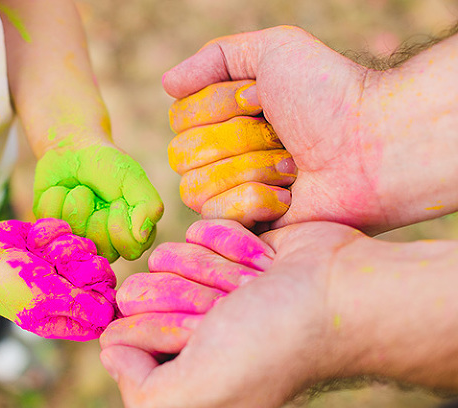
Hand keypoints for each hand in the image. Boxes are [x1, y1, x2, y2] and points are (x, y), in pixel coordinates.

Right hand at [0, 218, 116, 340]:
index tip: (92, 286)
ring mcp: (60, 264)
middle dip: (84, 265)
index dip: (106, 299)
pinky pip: (69, 230)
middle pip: (102, 276)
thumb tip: (110, 317)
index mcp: (64, 315)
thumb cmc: (6, 286)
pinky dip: (50, 233)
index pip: (102, 314)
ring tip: (41, 254)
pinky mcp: (52, 240)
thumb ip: (80, 305)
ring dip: (64, 247)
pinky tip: (32, 241)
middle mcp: (66, 291)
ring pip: (87, 248)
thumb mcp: (46, 298)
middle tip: (61, 266)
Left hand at [34, 142, 163, 261]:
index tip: (117, 202)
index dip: (121, 225)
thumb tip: (142, 236)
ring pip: (73, 235)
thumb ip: (148, 206)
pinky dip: (55, 198)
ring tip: (79, 189)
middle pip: (100, 247)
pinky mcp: (51, 229)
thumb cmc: (107, 165)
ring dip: (75, 202)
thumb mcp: (133, 178)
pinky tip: (61, 190)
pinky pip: (48, 223)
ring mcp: (75, 238)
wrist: (72, 147)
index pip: (130, 250)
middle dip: (95, 214)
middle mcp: (103, 243)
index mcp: (130, 234)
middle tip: (96, 195)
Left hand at [100, 219, 365, 407]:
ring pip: (165, 257)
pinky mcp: (224, 252)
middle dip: (184, 293)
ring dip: (210, 267)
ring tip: (250, 286)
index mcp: (182, 374)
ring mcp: (208, 290)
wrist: (343, 289)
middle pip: (140, 292)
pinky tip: (262, 263)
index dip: (153, 327)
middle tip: (229, 307)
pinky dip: (229, 243)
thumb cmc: (275, 340)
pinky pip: (195, 232)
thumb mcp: (203, 388)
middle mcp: (191, 335)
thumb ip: (143, 393)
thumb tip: (111, 354)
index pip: (122, 339)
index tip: (201, 330)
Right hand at [163, 26, 391, 232]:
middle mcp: (223, 155)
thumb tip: (166, 84)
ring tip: (292, 167)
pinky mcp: (246, 228)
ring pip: (194, 186)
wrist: (371, 144)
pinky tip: (289, 197)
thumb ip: (214, 57)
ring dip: (250, 168)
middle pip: (181, 153)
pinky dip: (255, 200)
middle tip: (282, 136)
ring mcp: (232, 193)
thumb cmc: (328, 93)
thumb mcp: (272, 50)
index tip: (262, 99)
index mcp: (225, 116)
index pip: (178, 116)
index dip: (218, 105)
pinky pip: (215, 215)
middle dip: (235, 138)